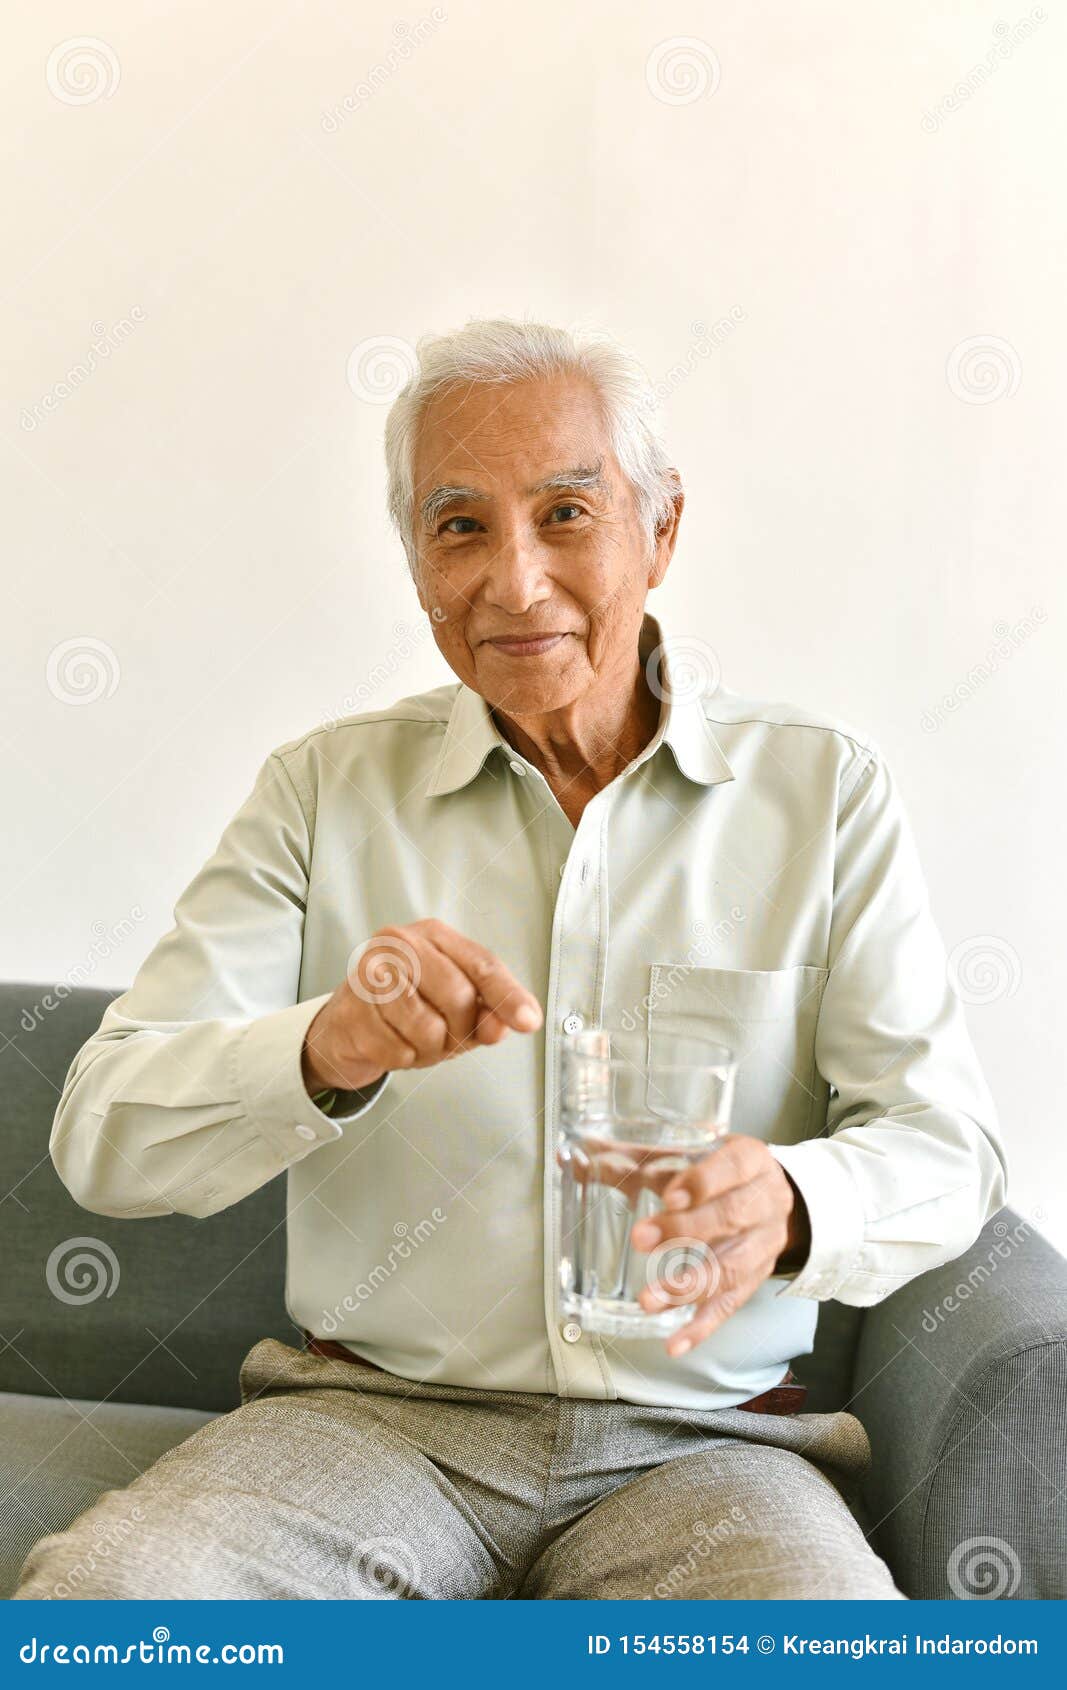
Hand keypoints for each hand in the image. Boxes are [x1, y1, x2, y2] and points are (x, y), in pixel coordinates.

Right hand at [301, 919, 542, 1094]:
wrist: (345, 1027)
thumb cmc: (406, 1011)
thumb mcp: (453, 1009)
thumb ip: (485, 1014)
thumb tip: (503, 1026)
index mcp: (433, 935)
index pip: (482, 964)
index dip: (508, 995)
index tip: (528, 1021)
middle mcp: (399, 944)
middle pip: (458, 995)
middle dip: (461, 1030)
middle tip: (447, 1038)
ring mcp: (370, 975)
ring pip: (427, 1027)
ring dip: (429, 1049)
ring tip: (414, 1039)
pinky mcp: (351, 1010)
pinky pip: (397, 1050)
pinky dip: (402, 1058)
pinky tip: (391, 1044)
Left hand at [629, 1134, 810, 1356]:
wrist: (769, 1195)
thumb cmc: (718, 1170)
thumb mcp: (691, 1152)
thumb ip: (638, 1157)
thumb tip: (573, 1160)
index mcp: (751, 1160)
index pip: (732, 1167)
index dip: (703, 1182)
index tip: (669, 1195)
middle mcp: (766, 1202)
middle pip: (732, 1216)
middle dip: (686, 1230)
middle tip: (642, 1240)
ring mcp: (764, 1245)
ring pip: (731, 1267)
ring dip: (689, 1285)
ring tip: (650, 1300)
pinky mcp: (755, 1279)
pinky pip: (730, 1306)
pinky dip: (702, 1327)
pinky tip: (675, 1342)